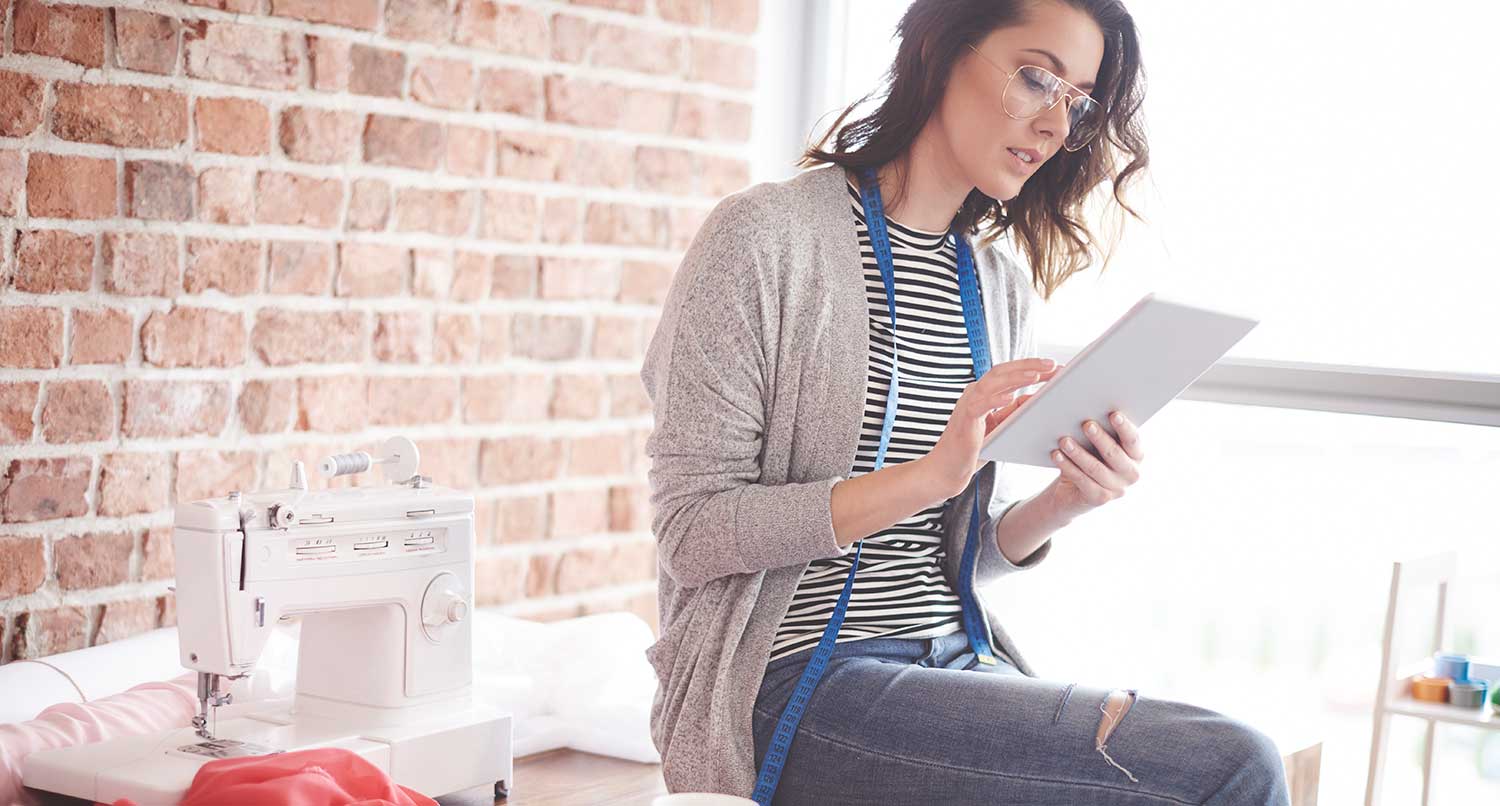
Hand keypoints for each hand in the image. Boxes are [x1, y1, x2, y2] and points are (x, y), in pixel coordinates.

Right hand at [920, 358, 1063, 500]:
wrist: (948, 469)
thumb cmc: (972, 449)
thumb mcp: (999, 426)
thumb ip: (1013, 411)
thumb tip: (1033, 397)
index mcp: (982, 393)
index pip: (1008, 373)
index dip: (1030, 367)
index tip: (1053, 367)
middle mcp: (974, 393)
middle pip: (1001, 371)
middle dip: (1028, 366)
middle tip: (1052, 365)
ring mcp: (967, 404)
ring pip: (992, 383)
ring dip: (1016, 378)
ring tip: (1037, 376)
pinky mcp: (964, 419)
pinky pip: (980, 405)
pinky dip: (995, 399)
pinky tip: (1011, 397)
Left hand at [1041, 411, 1145, 520]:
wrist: (1073, 491)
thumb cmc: (1089, 456)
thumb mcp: (1096, 444)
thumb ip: (1100, 430)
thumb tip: (1086, 409)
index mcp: (1136, 455)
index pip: (1133, 440)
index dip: (1125, 428)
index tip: (1114, 414)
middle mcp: (1132, 473)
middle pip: (1115, 454)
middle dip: (1100, 438)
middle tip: (1086, 424)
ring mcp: (1117, 489)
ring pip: (1096, 468)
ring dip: (1078, 453)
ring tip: (1064, 440)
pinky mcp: (1099, 499)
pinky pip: (1082, 480)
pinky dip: (1068, 466)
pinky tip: (1056, 455)